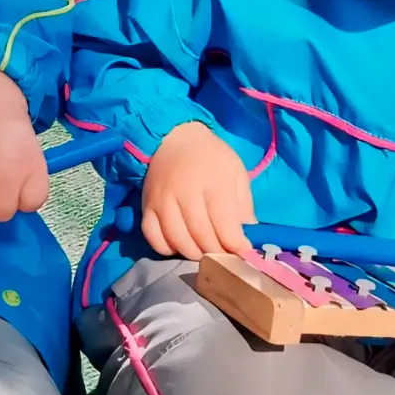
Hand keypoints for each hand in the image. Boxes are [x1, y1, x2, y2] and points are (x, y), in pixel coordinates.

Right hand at [139, 122, 254, 259]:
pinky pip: (154, 238)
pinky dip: (168, 248)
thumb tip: (248, 239)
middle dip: (217, 253)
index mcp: (214, 182)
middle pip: (202, 236)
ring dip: (195, 254)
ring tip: (206, 252)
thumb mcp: (236, 173)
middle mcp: (186, 192)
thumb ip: (244, 207)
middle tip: (226, 256)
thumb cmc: (212, 158)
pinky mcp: (147, 206)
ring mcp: (163, 200)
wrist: (174, 138)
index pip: (225, 224)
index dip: (236, 244)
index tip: (243, 252)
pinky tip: (181, 244)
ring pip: (178, 241)